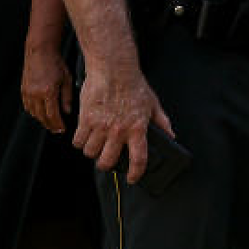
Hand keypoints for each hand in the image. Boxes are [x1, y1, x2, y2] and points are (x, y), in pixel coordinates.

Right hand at [20, 43, 73, 133]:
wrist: (40, 52)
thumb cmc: (56, 63)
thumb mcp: (67, 79)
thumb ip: (67, 97)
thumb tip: (67, 112)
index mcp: (48, 91)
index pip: (53, 114)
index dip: (58, 124)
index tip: (62, 129)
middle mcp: (35, 94)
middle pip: (42, 116)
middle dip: (50, 125)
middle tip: (57, 130)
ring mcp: (27, 93)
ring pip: (33, 113)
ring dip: (42, 120)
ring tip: (50, 123)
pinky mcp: (23, 90)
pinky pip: (27, 106)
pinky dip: (34, 112)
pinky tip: (40, 113)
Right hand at [72, 63, 172, 183]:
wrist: (114, 69)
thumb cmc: (134, 85)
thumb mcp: (153, 104)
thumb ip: (162, 122)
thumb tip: (171, 135)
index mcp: (138, 128)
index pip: (139, 159)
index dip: (135, 173)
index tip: (132, 178)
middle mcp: (119, 130)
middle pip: (107, 161)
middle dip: (106, 165)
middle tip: (106, 161)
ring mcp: (101, 126)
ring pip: (90, 153)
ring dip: (92, 152)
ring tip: (96, 145)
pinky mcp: (85, 120)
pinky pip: (77, 141)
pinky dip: (79, 142)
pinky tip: (84, 136)